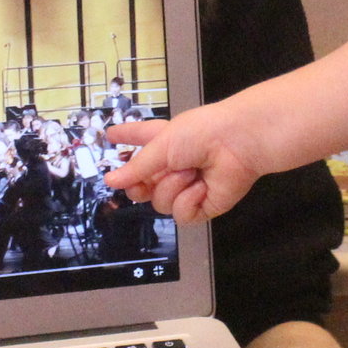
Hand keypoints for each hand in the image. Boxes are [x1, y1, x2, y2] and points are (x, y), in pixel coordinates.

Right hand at [104, 105, 265, 222]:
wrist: (236, 144)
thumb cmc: (202, 133)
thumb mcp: (160, 144)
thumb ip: (135, 167)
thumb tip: (112, 180)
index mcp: (164, 143)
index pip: (138, 141)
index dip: (125, 138)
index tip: (110, 136)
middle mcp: (174, 166)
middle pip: (142, 186)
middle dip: (141, 186)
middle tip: (146, 179)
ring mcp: (187, 188)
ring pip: (160, 203)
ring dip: (173, 187)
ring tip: (190, 171)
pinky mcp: (202, 206)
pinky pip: (181, 214)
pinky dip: (189, 200)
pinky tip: (201, 186)